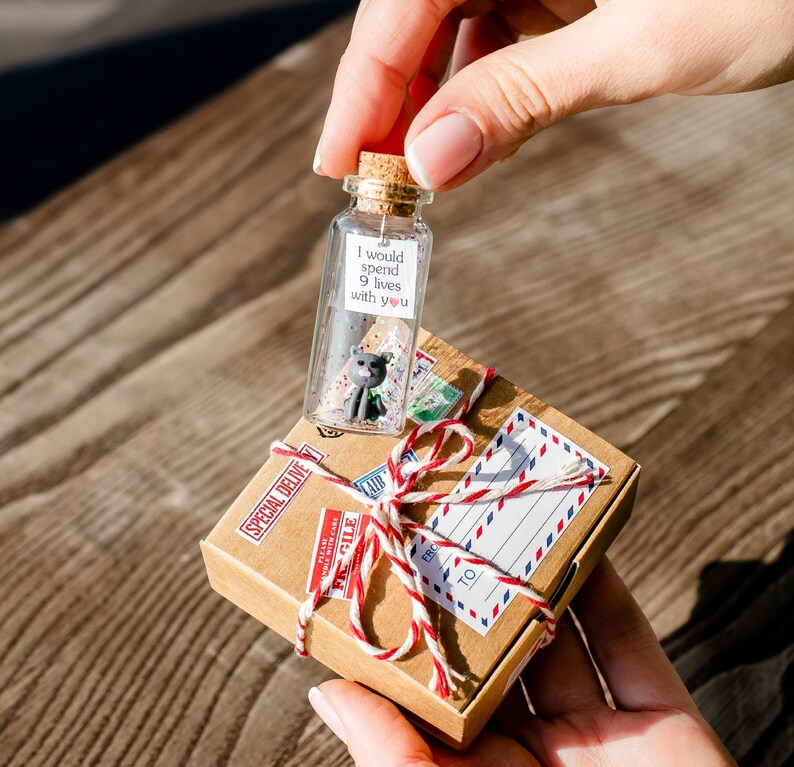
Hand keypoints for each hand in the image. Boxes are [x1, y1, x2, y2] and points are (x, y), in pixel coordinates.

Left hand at [307, 558, 736, 765]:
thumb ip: (393, 758)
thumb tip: (325, 693)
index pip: (437, 686)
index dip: (417, 626)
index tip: (395, 563)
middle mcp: (531, 750)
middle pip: (503, 648)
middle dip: (484, 586)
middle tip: (458, 520)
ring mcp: (598, 736)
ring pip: (565, 636)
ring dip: (545, 576)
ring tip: (514, 516)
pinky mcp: (664, 728)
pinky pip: (631, 644)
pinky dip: (610, 591)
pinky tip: (584, 544)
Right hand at [314, 0, 793, 189]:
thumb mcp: (635, 46)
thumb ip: (522, 99)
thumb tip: (432, 160)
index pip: (402, 2)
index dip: (362, 88)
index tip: (339, 161)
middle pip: (419, 14)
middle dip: (396, 99)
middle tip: (378, 175)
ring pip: (458, 27)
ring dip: (440, 99)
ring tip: (427, 164)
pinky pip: (505, 34)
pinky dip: (489, 86)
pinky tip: (479, 129)